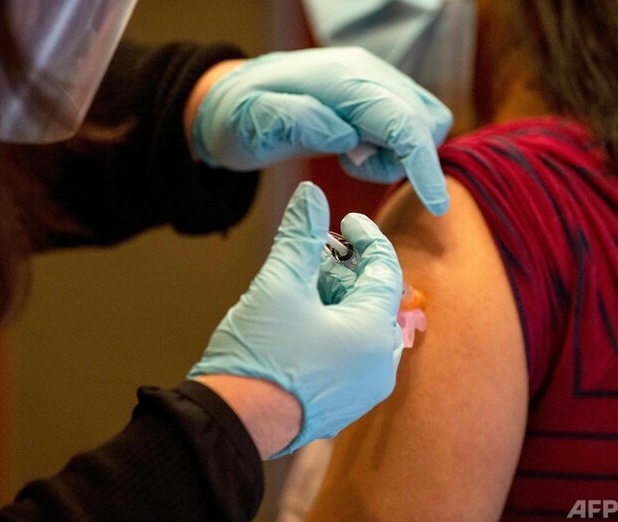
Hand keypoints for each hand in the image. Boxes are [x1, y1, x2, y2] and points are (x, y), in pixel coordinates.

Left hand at [188, 47, 452, 214]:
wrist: (235, 99)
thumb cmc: (240, 118)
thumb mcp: (254, 125)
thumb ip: (297, 122)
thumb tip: (348, 135)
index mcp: (340, 79)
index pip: (400, 120)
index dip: (422, 163)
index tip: (436, 205)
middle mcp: (367, 71)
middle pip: (424, 120)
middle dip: (402, 158)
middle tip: (349, 164)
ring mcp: (375, 79)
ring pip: (425, 121)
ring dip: (400, 152)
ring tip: (349, 157)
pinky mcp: (378, 93)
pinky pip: (413, 121)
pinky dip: (396, 146)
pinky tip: (356, 149)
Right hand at [188, 181, 403, 456]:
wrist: (233, 423)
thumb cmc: (259, 356)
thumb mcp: (279, 284)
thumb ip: (300, 236)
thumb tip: (310, 195)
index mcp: (373, 333)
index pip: (385, 270)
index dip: (367, 238)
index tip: (345, 219)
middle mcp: (380, 364)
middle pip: (374, 299)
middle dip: (346, 271)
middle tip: (314, 256)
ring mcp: (365, 389)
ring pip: (362, 326)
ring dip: (338, 299)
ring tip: (301, 287)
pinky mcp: (345, 403)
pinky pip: (352, 353)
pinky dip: (335, 328)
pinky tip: (301, 320)